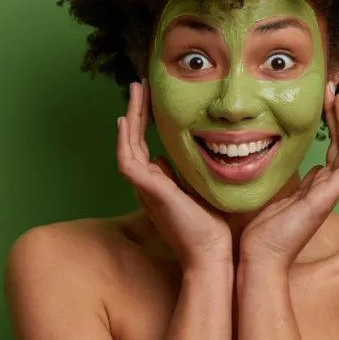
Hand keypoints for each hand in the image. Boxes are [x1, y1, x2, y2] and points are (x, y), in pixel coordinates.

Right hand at [117, 80, 231, 267]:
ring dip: (130, 116)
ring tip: (135, 90)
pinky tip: (125, 119)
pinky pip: (128, 160)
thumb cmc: (214, 228)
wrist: (213, 254)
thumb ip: (188, 175)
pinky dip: (124, 140)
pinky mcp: (148, 191)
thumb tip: (174, 160)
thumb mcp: (202, 191)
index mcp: (160, 185)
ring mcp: (145, 188)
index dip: (146, 121)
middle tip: (139, 85)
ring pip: (128, 145)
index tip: (153, 98)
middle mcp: (148, 185)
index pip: (147, 146)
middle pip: (134, 141)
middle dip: (136, 111)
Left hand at [239, 82, 338, 268]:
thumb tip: (285, 165)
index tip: (324, 98)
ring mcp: (328, 194)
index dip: (329, 123)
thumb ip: (284, 181)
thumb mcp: (272, 196)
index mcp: (313, 186)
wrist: (259, 259)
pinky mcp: (325, 200)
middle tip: (334, 89)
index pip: (329, 148)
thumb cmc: (261, 233)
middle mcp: (324, 188)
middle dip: (338, 116)